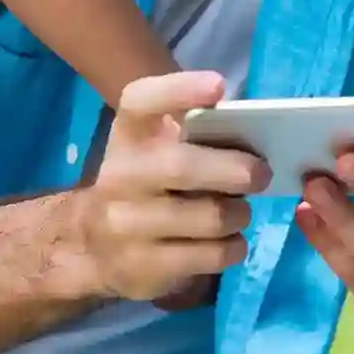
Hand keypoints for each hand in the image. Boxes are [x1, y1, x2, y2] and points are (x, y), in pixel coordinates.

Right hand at [71, 72, 267, 304]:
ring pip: (208, 218)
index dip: (180, 90)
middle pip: (182, 167)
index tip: (218, 87)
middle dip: (234, 170)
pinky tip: (229, 241)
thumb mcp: (155, 148)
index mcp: (129, 133)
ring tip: (240, 212)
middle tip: (261, 174)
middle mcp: (121, 174)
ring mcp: (127, 223)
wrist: (92, 244)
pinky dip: (233, 247)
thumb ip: (195, 132)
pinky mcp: (143, 266)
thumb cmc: (145, 181)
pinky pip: (210, 256)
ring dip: (239, 214)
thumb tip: (257, 131)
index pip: (141, 101)